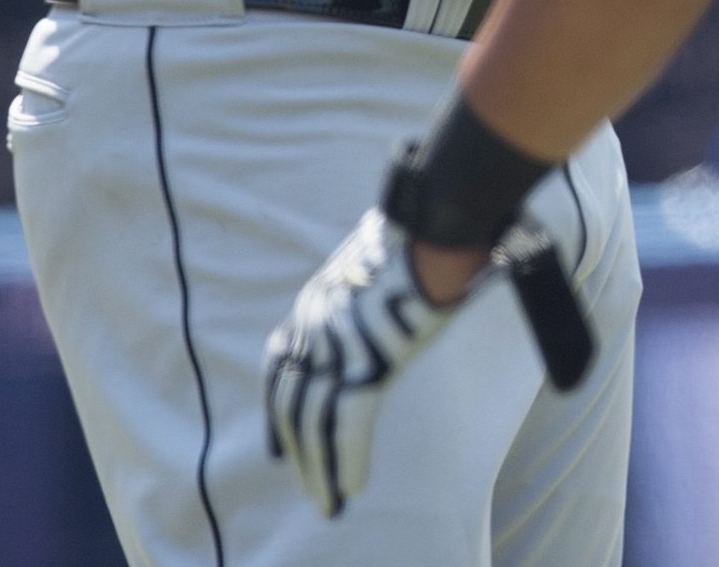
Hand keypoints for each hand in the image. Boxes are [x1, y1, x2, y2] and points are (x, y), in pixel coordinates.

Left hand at [263, 209, 463, 517]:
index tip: (275, 443)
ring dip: (317, 469)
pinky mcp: (367, 360)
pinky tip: (350, 489)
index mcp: (320, 297)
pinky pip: (348, 425)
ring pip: (314, 422)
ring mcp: (338, 342)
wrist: (443, 214)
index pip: (281, 361)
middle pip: (292, 400)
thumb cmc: (435, 223)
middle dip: (295, 449)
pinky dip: (346, 462)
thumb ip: (387, 280)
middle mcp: (316, 322)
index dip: (277, 404)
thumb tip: (416, 283)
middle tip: (304, 484)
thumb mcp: (392, 253)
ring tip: (328, 504)